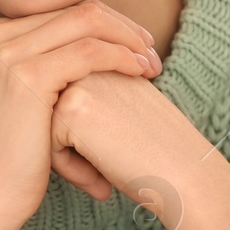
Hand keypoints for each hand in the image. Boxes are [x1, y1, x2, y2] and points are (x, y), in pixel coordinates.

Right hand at [0, 0, 161, 229]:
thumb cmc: (15, 154)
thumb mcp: (24, 96)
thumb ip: (47, 62)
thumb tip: (95, 38)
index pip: (64, 11)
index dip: (107, 23)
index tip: (136, 44)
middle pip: (77, 10)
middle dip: (123, 27)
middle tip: (150, 50)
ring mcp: (8, 52)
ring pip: (88, 22)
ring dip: (129, 40)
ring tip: (152, 64)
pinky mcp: (28, 75)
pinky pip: (90, 50)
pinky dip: (123, 57)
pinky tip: (141, 72)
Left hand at [49, 68, 221, 218]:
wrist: (186, 175)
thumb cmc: (155, 148)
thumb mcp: (121, 107)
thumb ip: (89, 94)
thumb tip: (43, 110)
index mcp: (100, 54)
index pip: (63, 102)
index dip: (85, 134)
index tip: (122, 141)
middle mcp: (88, 59)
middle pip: (48, 112)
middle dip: (72, 143)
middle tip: (116, 155)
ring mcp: (79, 79)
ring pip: (44, 127)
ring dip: (70, 155)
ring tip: (108, 164)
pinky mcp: (72, 107)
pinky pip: (47, 144)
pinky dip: (69, 168)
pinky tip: (103, 174)